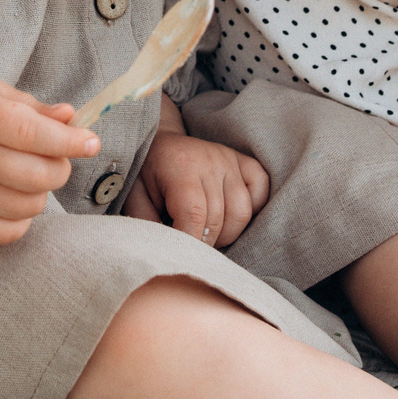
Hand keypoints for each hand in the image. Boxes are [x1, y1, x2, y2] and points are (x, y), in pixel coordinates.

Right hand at [0, 77, 99, 245]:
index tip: (91, 142)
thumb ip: (32, 107)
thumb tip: (70, 118)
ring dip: (40, 191)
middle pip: (37, 175)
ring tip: (23, 175)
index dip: (69, 141)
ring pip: (30, 205)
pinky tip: (7, 195)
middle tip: (55, 158)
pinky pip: (14, 230)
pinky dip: (22, 216)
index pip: (31, 133)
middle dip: (60, 167)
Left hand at [128, 130, 268, 247]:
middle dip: (205, 243)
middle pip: (218, 218)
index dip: (190, 242)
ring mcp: (230, 160)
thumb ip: (147, 224)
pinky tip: (229, 217)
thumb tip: (166, 253)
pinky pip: (261, 191)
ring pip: (242, 212)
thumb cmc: (147, 174)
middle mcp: (210, 160)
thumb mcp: (136, 197)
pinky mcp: (245, 162)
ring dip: (227, 234)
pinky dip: (252, 211)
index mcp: (180, 166)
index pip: (193, 214)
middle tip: (191, 247)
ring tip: (207, 234)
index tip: (183, 256)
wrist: (162, 141)